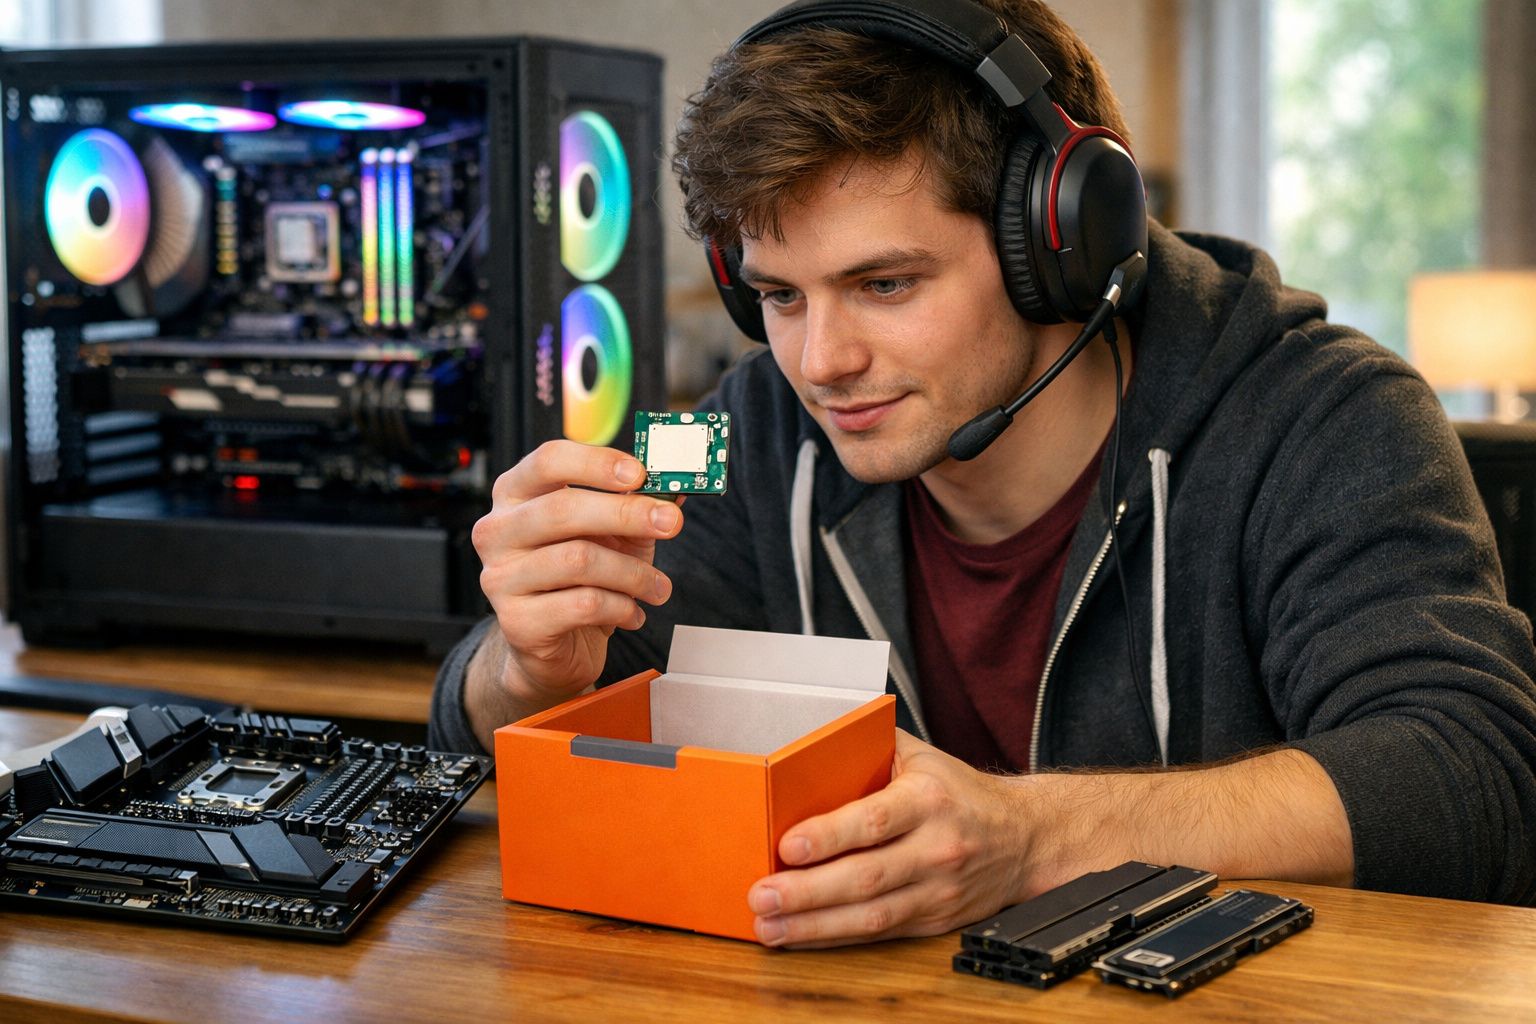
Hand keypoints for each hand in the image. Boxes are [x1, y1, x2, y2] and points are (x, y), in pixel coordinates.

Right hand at [467, 440, 682, 737]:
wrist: (556, 645)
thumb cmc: (581, 579)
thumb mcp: (613, 534)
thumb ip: (636, 505)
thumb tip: (676, 486)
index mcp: (516, 493)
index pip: (548, 460)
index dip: (597, 463)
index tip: (640, 474)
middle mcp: (498, 531)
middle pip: (563, 509)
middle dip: (627, 514)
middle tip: (671, 523)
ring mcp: (501, 577)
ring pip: (578, 560)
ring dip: (633, 573)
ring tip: (658, 588)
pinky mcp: (517, 622)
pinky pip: (582, 605)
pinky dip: (621, 607)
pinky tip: (633, 613)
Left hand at [746, 731, 1040, 947]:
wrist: (1024, 837)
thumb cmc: (958, 791)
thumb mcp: (921, 756)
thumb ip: (869, 747)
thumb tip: (809, 742)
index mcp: (928, 799)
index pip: (875, 820)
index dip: (829, 835)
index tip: (788, 845)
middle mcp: (936, 847)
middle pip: (866, 876)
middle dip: (808, 891)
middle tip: (761, 894)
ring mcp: (937, 890)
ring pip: (871, 915)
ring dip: (814, 923)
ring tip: (769, 924)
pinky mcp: (933, 920)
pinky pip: (878, 933)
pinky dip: (835, 936)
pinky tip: (799, 935)